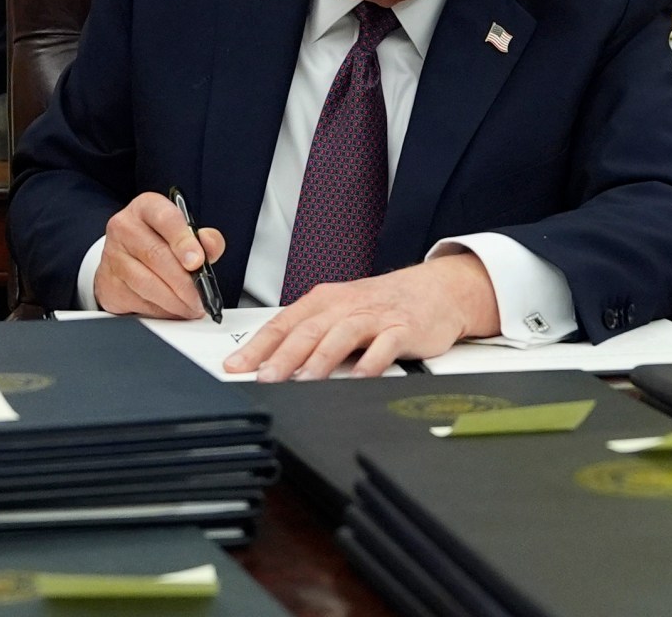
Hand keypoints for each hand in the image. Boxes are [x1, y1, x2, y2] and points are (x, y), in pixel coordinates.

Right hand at [92, 192, 226, 317]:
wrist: (126, 258)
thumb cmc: (159, 243)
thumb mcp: (184, 234)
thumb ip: (204, 239)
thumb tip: (211, 245)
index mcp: (147, 208)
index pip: (165, 218)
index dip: (183, 241)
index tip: (197, 261)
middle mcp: (125, 227)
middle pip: (156, 255)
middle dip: (184, 281)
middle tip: (201, 296)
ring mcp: (112, 255)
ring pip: (146, 282)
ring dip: (175, 301)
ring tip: (191, 307)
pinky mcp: (108, 283)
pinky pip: (138, 301)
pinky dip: (161, 310)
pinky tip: (173, 309)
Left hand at [224, 251, 498, 381]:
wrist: (436, 290)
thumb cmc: (382, 305)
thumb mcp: (341, 312)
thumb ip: (312, 336)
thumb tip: (272, 364)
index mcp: (324, 301)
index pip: (283, 323)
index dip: (257, 346)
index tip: (235, 366)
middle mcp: (345, 306)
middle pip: (307, 330)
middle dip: (282, 356)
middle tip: (263, 378)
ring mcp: (374, 317)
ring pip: (341, 336)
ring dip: (320, 360)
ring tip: (302, 381)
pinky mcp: (403, 329)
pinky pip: (385, 346)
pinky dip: (371, 363)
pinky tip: (359, 379)